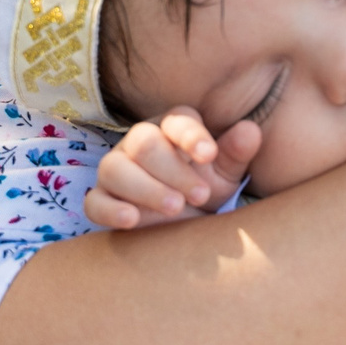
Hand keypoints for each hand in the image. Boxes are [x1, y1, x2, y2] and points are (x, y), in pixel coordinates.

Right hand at [83, 108, 258, 229]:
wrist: (185, 224)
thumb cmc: (205, 187)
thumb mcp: (226, 173)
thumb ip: (236, 152)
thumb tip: (251, 130)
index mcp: (173, 128)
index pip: (178, 121)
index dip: (191, 136)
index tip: (209, 155)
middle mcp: (140, 142)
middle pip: (144, 143)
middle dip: (173, 170)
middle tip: (201, 195)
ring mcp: (117, 169)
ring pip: (114, 168)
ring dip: (146, 189)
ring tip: (175, 208)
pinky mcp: (102, 198)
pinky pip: (94, 201)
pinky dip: (110, 210)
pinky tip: (132, 220)